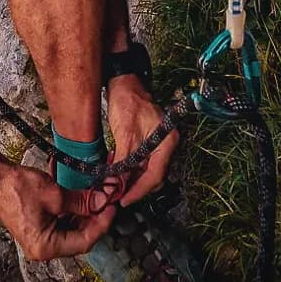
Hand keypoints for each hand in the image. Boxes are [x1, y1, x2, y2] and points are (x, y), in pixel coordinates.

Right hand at [0, 163, 117, 260]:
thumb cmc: (17, 188)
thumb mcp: (55, 195)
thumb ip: (82, 202)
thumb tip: (103, 201)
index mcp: (46, 247)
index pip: (84, 242)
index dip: (102, 223)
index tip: (112, 206)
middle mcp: (43, 248)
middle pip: (79, 237)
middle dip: (95, 217)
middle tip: (108, 199)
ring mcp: (40, 238)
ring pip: (72, 229)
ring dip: (86, 212)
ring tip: (97, 195)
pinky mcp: (38, 227)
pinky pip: (63, 223)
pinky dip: (74, 210)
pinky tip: (83, 196)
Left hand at [104, 74, 178, 206]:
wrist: (124, 81)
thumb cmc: (127, 102)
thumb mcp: (125, 134)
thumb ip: (124, 162)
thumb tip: (116, 185)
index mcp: (166, 142)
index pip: (156, 175)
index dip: (140, 190)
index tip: (124, 199)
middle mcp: (165, 145)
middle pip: (153, 176)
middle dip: (135, 187)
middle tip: (117, 196)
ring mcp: (157, 143)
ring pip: (146, 170)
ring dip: (130, 179)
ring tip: (114, 186)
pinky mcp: (148, 141)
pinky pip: (140, 162)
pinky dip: (129, 169)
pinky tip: (116, 172)